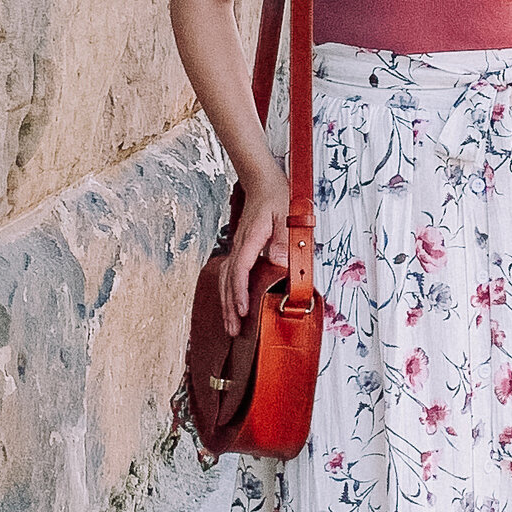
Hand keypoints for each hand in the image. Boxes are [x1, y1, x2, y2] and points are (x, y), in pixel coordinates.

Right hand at [224, 165, 291, 331]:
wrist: (262, 181)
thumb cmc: (276, 196)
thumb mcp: (286, 214)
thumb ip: (283, 238)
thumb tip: (279, 263)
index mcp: (250, 239)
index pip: (240, 271)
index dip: (240, 293)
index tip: (243, 312)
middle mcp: (240, 245)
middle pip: (228, 281)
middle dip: (229, 307)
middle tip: (232, 330)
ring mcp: (238, 247)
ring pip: (225, 279)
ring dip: (226, 303)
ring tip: (230, 324)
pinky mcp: (241, 249)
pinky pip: (230, 273)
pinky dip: (228, 291)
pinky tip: (231, 302)